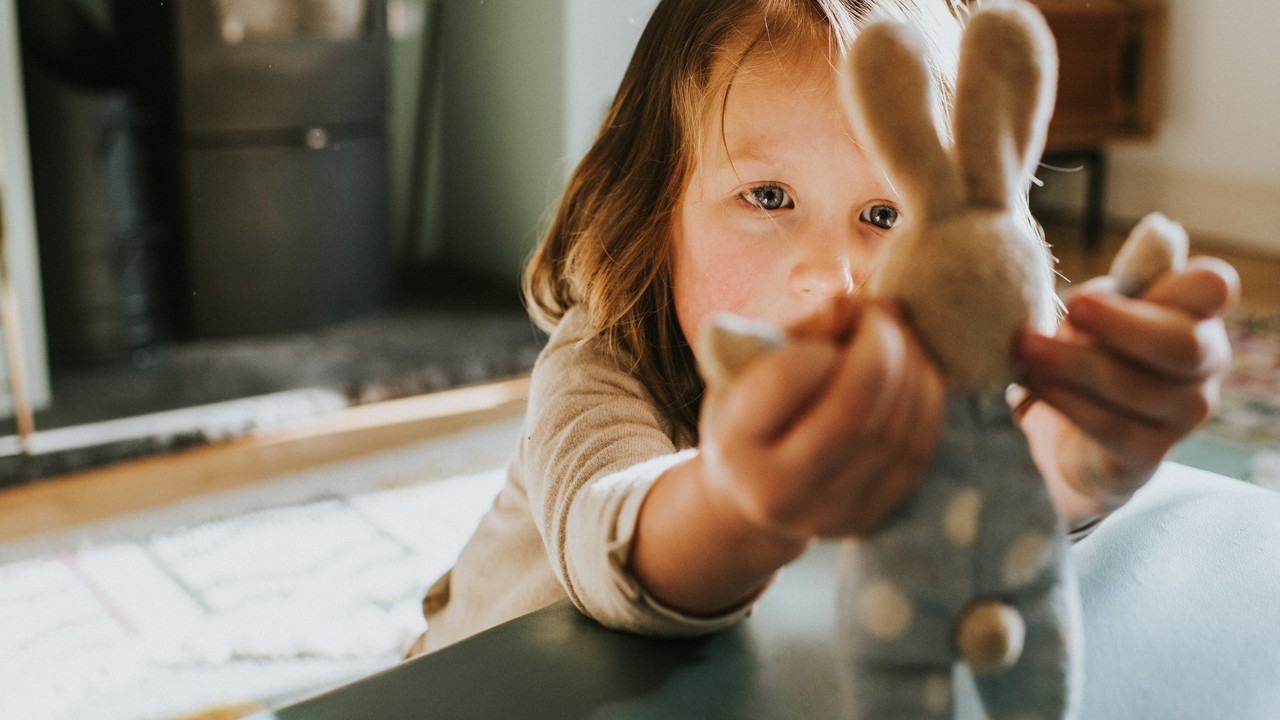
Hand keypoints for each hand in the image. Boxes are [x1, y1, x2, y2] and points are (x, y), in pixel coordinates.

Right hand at [699, 297, 946, 540]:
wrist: (746, 496)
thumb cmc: (748, 414)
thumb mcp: (749, 368)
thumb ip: (800, 332)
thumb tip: (855, 305)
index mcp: (734, 443)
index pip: (787, 379)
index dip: (825, 340)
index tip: (838, 317)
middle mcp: (775, 491)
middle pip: (853, 415)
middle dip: (883, 350)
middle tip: (886, 316)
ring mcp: (826, 514)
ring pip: (893, 434)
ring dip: (912, 372)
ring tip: (904, 339)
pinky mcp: (867, 520)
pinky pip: (915, 456)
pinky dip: (926, 405)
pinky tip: (918, 375)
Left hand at [1016, 257, 1238, 521]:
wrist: (1069, 440)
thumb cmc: (1088, 355)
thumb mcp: (1097, 313)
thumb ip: (1118, 285)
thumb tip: (1157, 232)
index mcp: (1196, 316)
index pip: (1214, 288)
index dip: (1171, 281)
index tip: (1104, 284)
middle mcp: (1204, 366)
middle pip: (1183, 343)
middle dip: (1119, 324)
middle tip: (1068, 310)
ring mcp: (1183, 415)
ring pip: (1134, 386)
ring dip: (1070, 364)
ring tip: (1025, 350)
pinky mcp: (1148, 455)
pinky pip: (1111, 426)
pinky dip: (1066, 401)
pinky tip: (1032, 387)